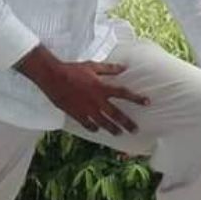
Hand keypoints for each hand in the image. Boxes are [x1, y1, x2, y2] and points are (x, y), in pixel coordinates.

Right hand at [17, 46, 149, 134]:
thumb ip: (109, 69)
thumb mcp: (92, 66)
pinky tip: (97, 130)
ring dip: (112, 129)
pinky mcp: (76, 114)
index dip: (136, 98)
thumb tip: (123, 67)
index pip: (123, 93)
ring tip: (119, 133)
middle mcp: (97, 100)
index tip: (147, 102)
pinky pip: (88, 125)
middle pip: (116, 114)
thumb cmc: (73, 69)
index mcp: (102, 87)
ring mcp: (87, 109)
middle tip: (135, 129)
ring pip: (103, 123)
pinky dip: (93, 128)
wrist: (53, 76)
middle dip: (127, 123)